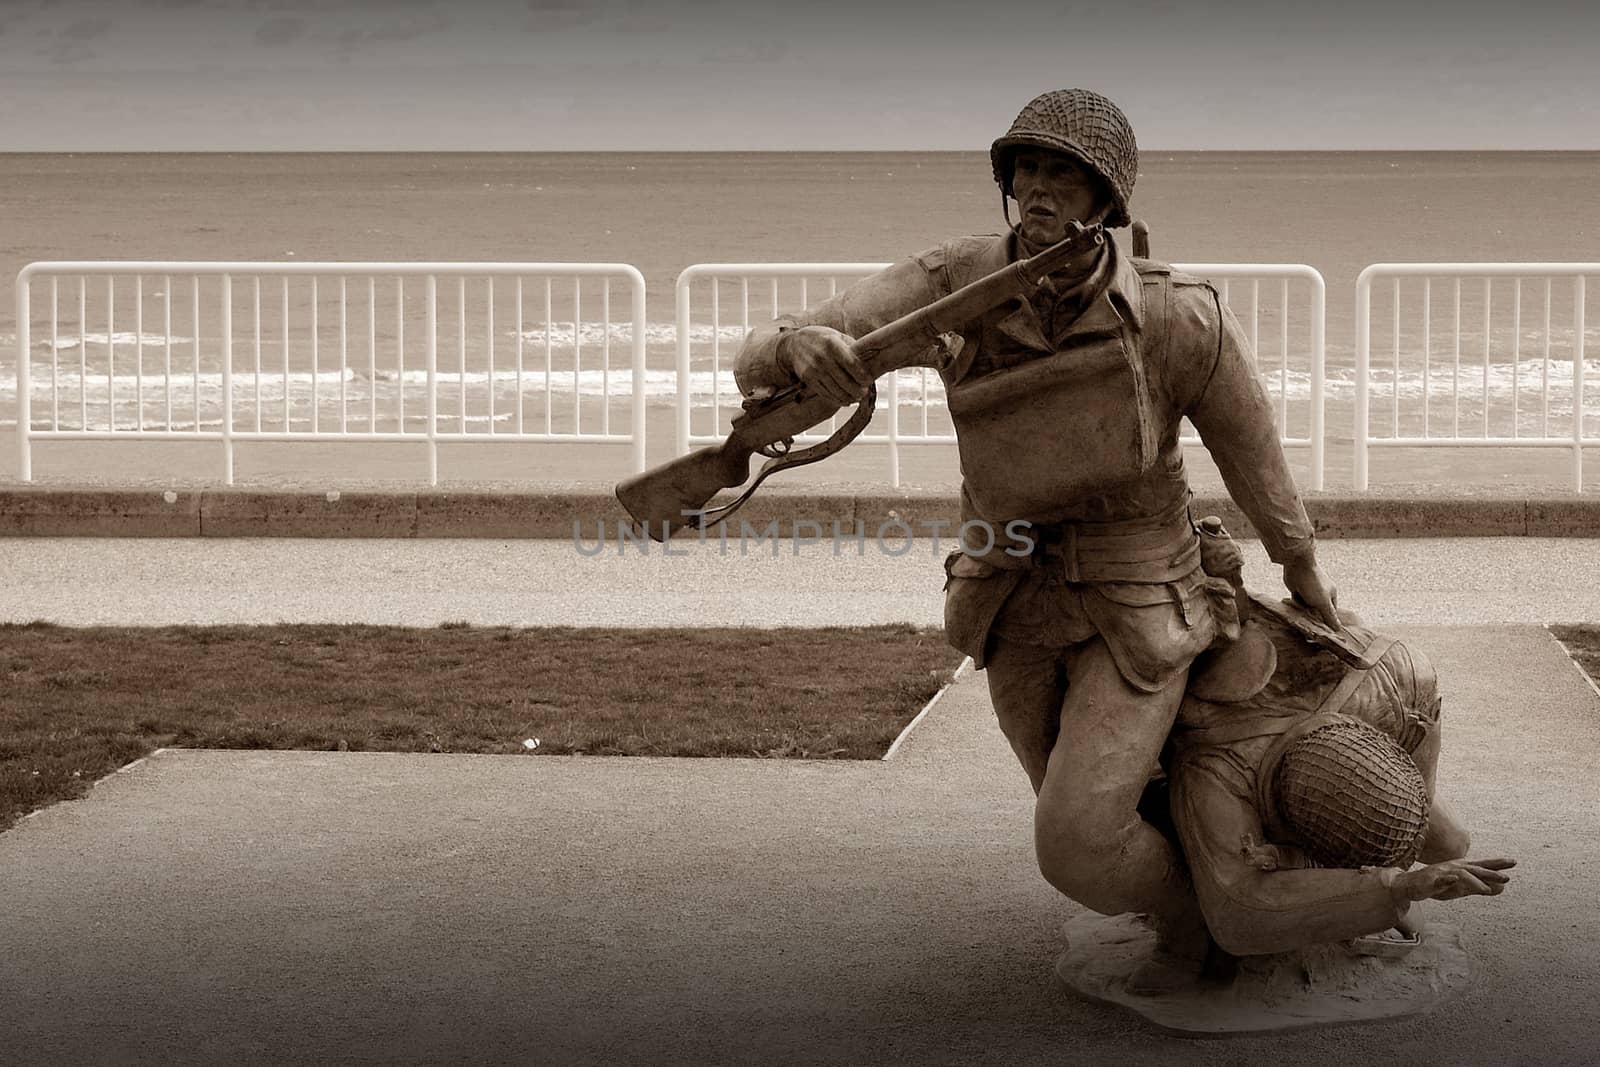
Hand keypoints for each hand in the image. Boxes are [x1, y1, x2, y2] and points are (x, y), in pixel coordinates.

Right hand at [780, 325, 872, 405]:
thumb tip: (872, 360)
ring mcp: (814, 370)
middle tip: (864, 392)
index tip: (868, 380)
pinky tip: (845, 400)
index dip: (863, 376)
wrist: (794, 344)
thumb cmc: (820, 339)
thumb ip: (853, 348)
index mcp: (832, 344)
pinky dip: (837, 400)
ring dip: (849, 397)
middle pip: (845, 381)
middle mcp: (822, 358)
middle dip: (858, 390)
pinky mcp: (808, 380)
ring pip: (836, 391)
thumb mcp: (837, 336)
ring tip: (856, 397)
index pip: (852, 364)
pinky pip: (826, 394)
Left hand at [1282, 556, 1340, 628]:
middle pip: (1317, 611)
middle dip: (1312, 616)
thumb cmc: (1313, 584)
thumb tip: (1338, 629)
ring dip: (1302, 610)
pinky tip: (1293, 605)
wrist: (1297, 566)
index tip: (1320, 630)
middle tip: (1307, 624)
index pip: (1330, 613)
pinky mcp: (1298, 590)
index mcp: (1331, 595)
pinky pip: (1297, 602)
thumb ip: (1330, 616)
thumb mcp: (1323, 602)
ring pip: (1306, 607)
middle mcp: (1321, 594)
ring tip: (1299, 613)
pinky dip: (1295, 604)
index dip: (1325, 621)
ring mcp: (1309, 592)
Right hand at [1392, 857, 1515, 902]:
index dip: (1497, 863)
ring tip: (1486, 890)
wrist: (1410, 885)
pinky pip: (1441, 879)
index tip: (1513, 862)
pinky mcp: (1431, 880)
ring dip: (1474, 881)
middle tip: (1506, 877)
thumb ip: (1480, 887)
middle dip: (1490, 872)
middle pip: (1475, 868)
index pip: (1482, 865)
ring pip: (1461, 875)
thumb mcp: (1462, 888)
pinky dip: (1448, 879)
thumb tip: (1502, 888)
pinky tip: (1454, 879)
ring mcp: (1443, 873)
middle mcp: (1454, 868)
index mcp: (1462, 868)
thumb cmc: (1437, 885)